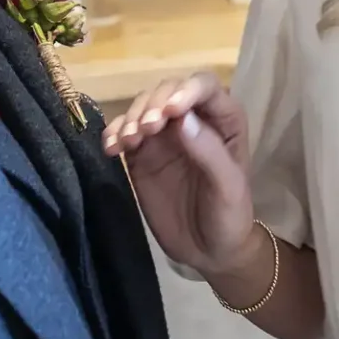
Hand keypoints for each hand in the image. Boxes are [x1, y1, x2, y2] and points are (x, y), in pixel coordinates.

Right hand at [102, 73, 262, 276]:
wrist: (208, 251)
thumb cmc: (228, 216)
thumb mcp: (228, 188)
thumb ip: (208, 152)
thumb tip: (181, 119)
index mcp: (224, 120)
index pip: (204, 87)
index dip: (185, 90)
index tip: (170, 111)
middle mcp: (192, 119)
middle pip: (167, 91)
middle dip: (153, 104)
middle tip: (145, 129)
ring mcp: (164, 136)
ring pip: (142, 107)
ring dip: (131, 117)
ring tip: (127, 141)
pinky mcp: (140, 154)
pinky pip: (123, 133)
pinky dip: (113, 133)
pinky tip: (110, 148)